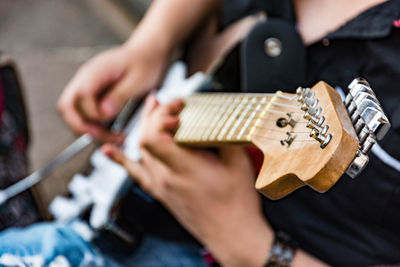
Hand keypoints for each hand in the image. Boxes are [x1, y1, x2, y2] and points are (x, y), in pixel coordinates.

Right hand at [57, 42, 167, 141]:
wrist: (147, 54)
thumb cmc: (145, 63)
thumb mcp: (138, 80)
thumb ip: (120, 95)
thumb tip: (103, 113)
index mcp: (95, 71)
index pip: (80, 96)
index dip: (92, 113)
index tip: (109, 119)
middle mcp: (85, 79)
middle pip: (67, 107)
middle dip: (83, 127)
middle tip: (105, 137)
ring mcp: (86, 87)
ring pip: (73, 114)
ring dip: (90, 130)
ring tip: (113, 137)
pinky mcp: (92, 96)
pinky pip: (84, 115)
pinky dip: (95, 127)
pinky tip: (112, 132)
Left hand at [103, 95, 272, 265]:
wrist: (231, 234)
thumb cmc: (235, 204)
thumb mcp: (238, 163)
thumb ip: (225, 136)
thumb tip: (219, 117)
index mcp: (185, 167)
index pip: (154, 135)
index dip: (161, 115)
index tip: (177, 106)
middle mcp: (166, 177)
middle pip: (145, 138)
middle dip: (153, 114)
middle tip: (166, 102)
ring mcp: (161, 186)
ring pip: (140, 151)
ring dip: (144, 127)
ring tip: (151, 109)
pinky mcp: (161, 193)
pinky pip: (136, 174)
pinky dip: (121, 160)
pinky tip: (109, 151)